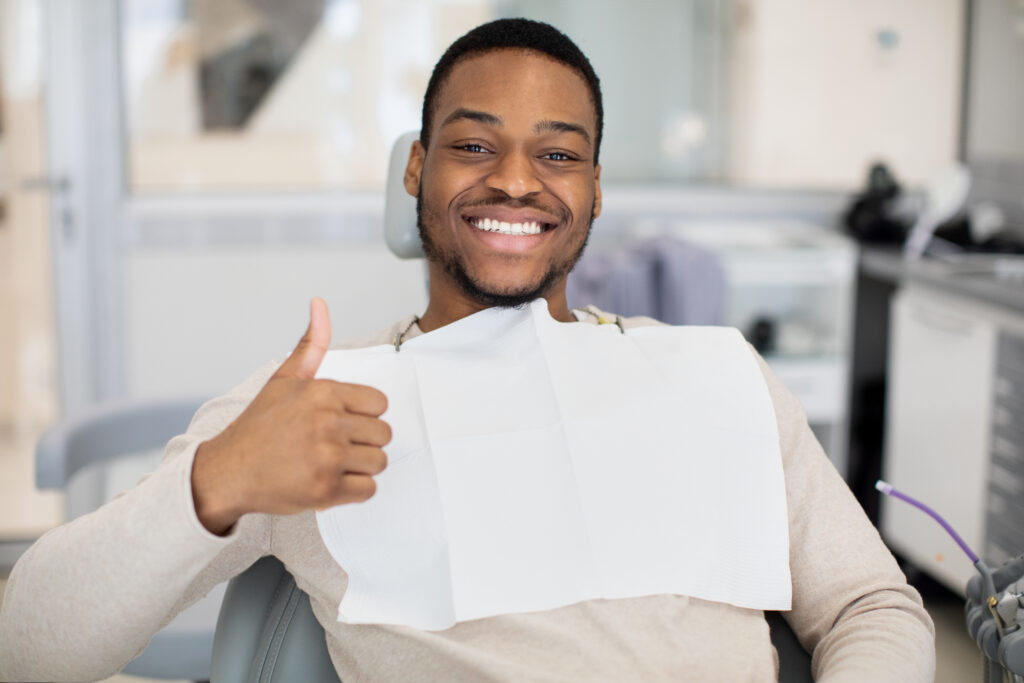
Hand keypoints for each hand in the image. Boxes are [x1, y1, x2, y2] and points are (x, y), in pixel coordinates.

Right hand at [191, 298, 390, 534]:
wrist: (227, 472)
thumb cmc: (259, 426)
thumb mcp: (284, 379)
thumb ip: (311, 344)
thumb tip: (320, 302)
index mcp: (323, 393)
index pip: (380, 404)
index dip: (363, 415)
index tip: (341, 422)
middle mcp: (327, 423)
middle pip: (384, 434)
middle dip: (363, 442)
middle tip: (334, 445)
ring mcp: (327, 459)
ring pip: (379, 462)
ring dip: (360, 467)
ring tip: (332, 464)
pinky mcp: (326, 491)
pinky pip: (368, 490)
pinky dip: (354, 490)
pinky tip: (330, 482)